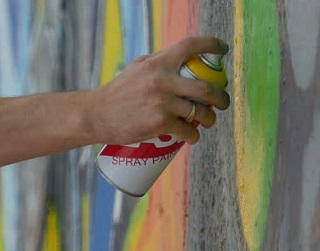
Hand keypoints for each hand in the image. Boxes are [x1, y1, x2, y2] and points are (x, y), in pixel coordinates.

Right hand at [85, 36, 230, 144]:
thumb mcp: (138, 68)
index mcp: (158, 62)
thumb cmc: (119, 92)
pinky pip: (188, 131)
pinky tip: (193, 137)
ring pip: (200, 112)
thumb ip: (160, 63)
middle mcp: (162, 80)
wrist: (97, 115)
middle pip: (206, 87)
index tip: (222, 50)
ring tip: (209, 121)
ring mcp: (162, 103)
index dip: (211, 45)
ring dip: (210, 119)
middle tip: (223, 102)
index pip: (190, 46)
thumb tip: (185, 61)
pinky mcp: (159, 123)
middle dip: (221, 97)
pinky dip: (194, 136)